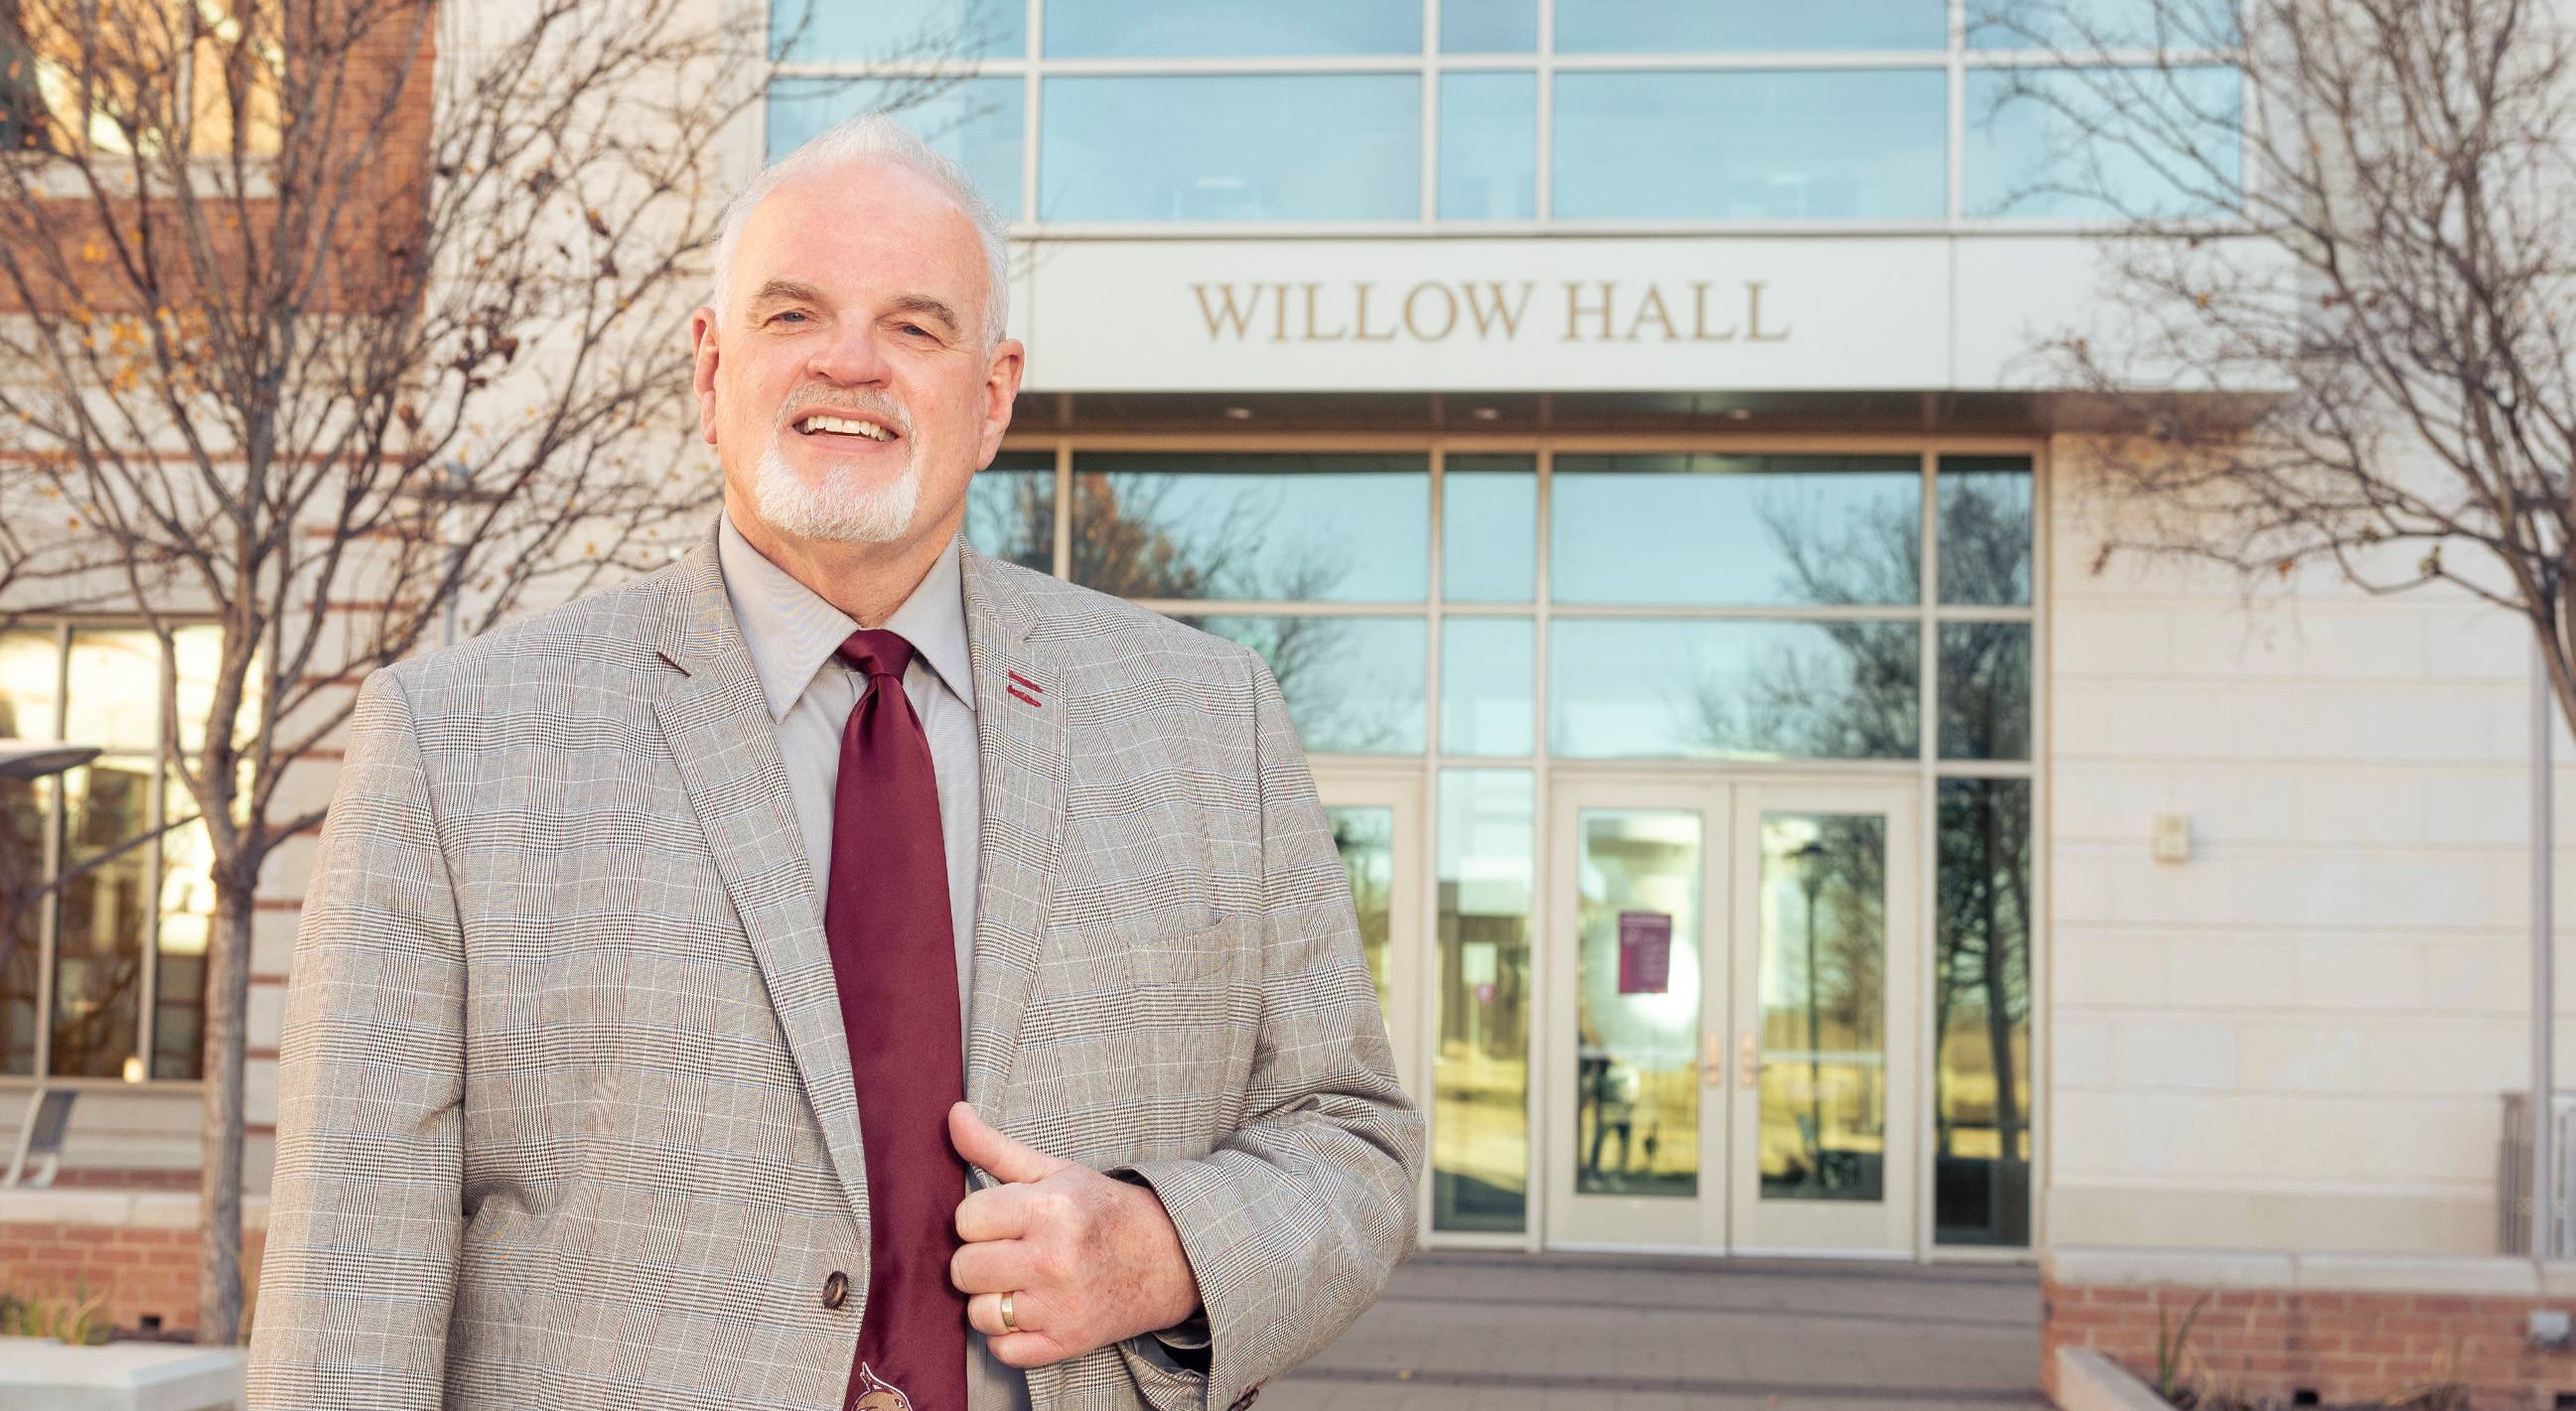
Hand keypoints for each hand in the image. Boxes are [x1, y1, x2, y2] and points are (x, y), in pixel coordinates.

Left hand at [948, 1102, 1202, 1367]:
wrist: (1170, 1258)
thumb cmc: (1102, 1210)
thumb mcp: (1055, 1171)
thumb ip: (996, 1148)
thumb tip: (953, 1114)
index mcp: (1050, 1209)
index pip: (966, 1219)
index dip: (980, 1219)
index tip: (1005, 1219)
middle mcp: (1053, 1260)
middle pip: (964, 1268)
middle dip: (980, 1258)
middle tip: (1011, 1250)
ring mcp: (1059, 1307)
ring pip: (978, 1313)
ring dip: (992, 1299)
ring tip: (1020, 1282)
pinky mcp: (1066, 1344)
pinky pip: (1002, 1350)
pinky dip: (1009, 1335)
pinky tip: (1031, 1310)